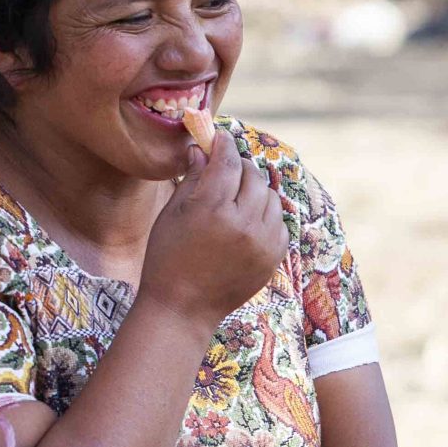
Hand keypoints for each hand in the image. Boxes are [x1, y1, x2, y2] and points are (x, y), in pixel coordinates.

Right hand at [142, 136, 286, 324]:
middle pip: (252, 175)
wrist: (184, 308)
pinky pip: (279, 221)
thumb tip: (202, 149)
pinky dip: (266, 215)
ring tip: (236, 196)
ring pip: (270, 196)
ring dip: (254, 190)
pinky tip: (247, 220)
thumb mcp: (172, 214)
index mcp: (212, 209)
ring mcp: (263, 242)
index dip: (223, 145)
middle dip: (239, 166)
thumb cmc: (168, 258)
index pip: (227, 161)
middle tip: (226, 167)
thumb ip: (193, 178)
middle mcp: (243, 223)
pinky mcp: (273, 257)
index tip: (219, 138)